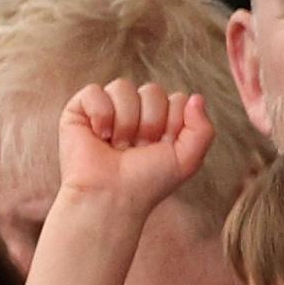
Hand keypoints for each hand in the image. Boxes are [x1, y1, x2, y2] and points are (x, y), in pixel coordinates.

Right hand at [59, 80, 213, 213]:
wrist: (112, 196)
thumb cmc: (147, 182)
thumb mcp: (187, 160)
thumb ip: (203, 130)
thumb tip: (196, 97)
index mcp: (162, 121)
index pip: (177, 99)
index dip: (172, 125)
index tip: (161, 149)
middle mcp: (136, 111)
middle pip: (153, 91)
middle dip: (149, 124)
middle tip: (137, 150)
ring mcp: (108, 108)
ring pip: (124, 87)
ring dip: (125, 123)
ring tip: (118, 146)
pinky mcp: (80, 109)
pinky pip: (95, 91)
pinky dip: (100, 115)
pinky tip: (99, 136)